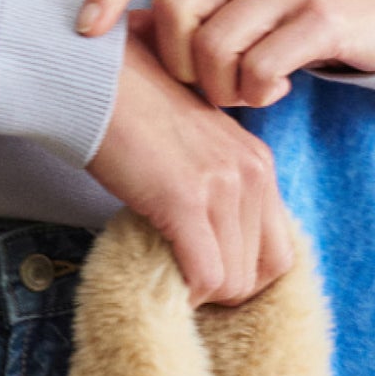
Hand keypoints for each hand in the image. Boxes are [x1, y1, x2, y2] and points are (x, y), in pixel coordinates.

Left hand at [74, 0, 374, 109]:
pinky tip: (272, 89)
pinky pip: (259, 68)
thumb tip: (113, 32)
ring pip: (214, 47)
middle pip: (173, 11)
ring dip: (219, 88)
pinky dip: (256, 93)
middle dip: (177, 64)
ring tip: (242, 90)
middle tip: (204, 84)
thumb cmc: (291, 8)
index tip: (85, 31)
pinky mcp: (322, 16)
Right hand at [84, 10, 297, 308]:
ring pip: (232, 282)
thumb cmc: (132, 115)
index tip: (203, 275)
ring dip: (200, 293)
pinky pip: (204, 275)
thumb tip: (213, 247)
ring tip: (165, 274)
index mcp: (258, 162)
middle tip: (181, 281)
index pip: (278, 251)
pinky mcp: (186, 199)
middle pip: (260, 273)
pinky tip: (159, 278)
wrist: (96, 81)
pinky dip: (184, 291)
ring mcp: (223, 186)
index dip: (241, 275)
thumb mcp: (194, 149)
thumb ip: (216, 188)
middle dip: (221, 289)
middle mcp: (252, 172)